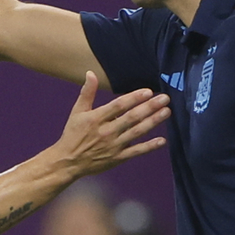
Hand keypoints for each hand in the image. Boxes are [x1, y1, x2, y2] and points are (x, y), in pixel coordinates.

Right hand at [51, 72, 168, 176]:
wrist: (68, 162)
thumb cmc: (73, 134)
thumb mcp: (77, 111)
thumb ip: (87, 92)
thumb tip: (91, 73)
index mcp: (96, 118)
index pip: (118, 106)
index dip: (134, 98)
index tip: (148, 91)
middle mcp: (107, 132)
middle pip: (132, 118)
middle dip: (149, 107)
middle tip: (165, 98)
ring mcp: (114, 146)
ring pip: (137, 132)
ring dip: (153, 122)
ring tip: (166, 112)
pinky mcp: (118, 158)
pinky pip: (136, 151)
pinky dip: (149, 146)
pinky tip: (162, 140)